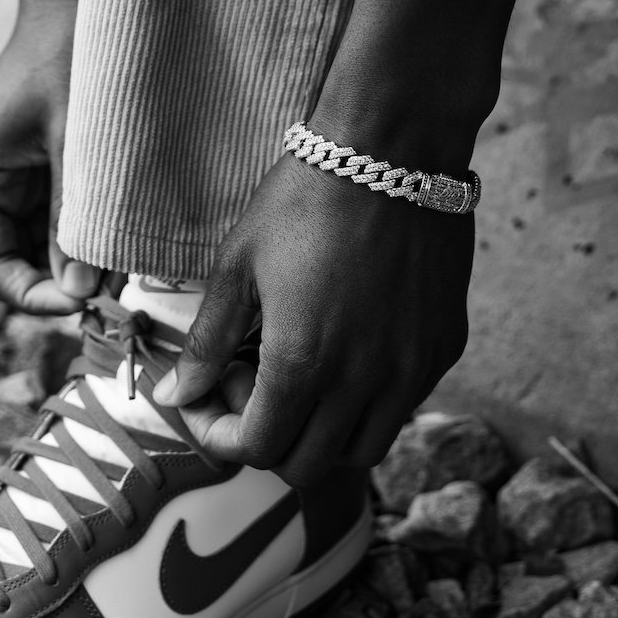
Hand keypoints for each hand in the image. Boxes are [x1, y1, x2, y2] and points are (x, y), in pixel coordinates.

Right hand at [0, 0, 101, 314]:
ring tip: (129, 256)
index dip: (37, 296)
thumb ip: (76, 219)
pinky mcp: (48, 160)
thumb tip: (83, 291)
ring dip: (85, 255)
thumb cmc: (69, 55)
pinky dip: (93, 227)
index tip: (88, 301)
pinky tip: (129, 228)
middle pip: (22, 260)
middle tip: (122, 287)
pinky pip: (66, 213)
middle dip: (67, 279)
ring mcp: (20, 172)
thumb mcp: (75, 144)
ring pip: (48, 242)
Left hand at [153, 151, 471, 484]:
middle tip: (247, 382)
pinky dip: (368, 402)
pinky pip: (403, 406)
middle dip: (266, 439)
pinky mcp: (444, 348)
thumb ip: (207, 341)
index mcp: (302, 363)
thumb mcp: (237, 266)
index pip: (256, 449)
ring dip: (321, 432)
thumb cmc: (304, 200)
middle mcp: (364, 381)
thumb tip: (173, 395)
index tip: (206, 398)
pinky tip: (345, 349)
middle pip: (308, 465)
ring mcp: (412, 370)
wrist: (392, 151)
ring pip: (363, 449)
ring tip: (298, 375)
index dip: (219, 435)